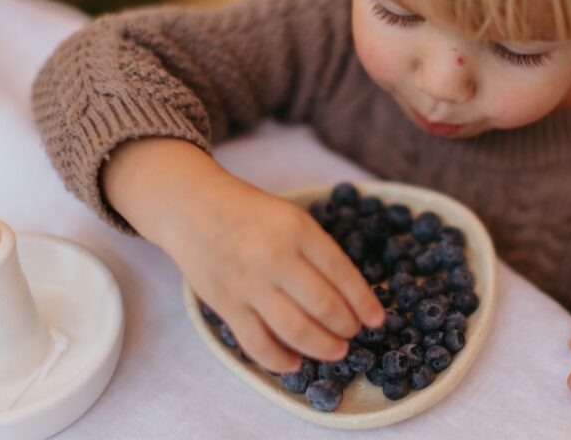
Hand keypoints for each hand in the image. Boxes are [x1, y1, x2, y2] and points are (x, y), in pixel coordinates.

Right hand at [174, 180, 384, 372]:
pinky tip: (295, 362)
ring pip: (296, 331)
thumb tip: (352, 298)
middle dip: (347, 327)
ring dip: (323, 348)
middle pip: (324, 307)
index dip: (365, 302)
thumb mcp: (293, 218)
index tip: (378, 319)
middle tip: (353, 332)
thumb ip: (319, 253)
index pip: (343, 274)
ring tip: (335, 350)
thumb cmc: (251, 214)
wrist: (193, 208)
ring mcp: (248, 284)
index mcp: (298, 230)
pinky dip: (280, 360)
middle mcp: (274, 257)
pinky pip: (258, 344)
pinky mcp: (225, 305)